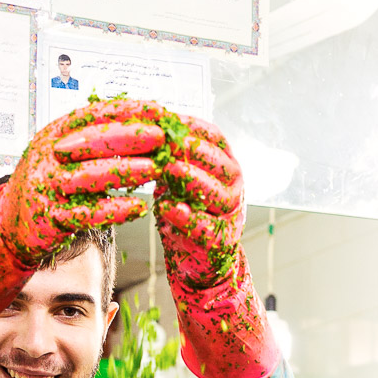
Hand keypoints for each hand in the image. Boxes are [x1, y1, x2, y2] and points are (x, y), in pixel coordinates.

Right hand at [0, 100, 164, 268]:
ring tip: (156, 169)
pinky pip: (87, 214)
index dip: (126, 110)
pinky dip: (115, 210)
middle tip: (161, 136)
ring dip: (127, 172)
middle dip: (130, 137)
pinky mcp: (51, 219)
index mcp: (54, 133)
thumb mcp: (62, 151)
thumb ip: (91, 138)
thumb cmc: (47, 183)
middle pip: (93, 141)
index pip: (93, 114)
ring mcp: (47, 188)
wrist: (10, 222)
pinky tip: (138, 207)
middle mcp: (49, 157)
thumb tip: (139, 121)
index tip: (156, 109)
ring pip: (91, 176)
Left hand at [152, 114, 245, 290]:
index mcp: (225, 163)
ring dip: (193, 179)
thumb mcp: (178, 181)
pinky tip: (167, 208)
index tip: (164, 115)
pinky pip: (205, 227)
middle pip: (218, 161)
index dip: (190, 124)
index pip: (213, 136)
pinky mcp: (220, 242)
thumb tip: (143, 129)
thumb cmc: (187, 214)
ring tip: (170, 169)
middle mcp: (234, 185)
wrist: (201, 262)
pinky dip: (186, 217)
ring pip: (217, 192)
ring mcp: (230, 214)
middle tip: (167, 140)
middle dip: (192, 149)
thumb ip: (170, 159)